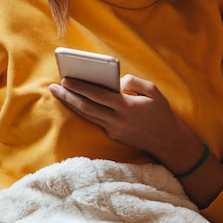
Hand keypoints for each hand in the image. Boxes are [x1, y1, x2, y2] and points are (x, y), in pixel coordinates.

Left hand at [49, 74, 222, 207]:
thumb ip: (134, 82)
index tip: (66, 80)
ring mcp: (114, 130)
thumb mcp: (153, 91)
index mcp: (126, 107)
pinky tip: (77, 102)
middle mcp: (117, 120)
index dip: (80, 87)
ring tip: (59, 93)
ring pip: (88, 115)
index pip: (97, 95)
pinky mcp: (114, 135)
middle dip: (68, 96)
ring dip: (72, 104)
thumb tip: (117, 81)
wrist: (168, 142)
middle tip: (54, 87)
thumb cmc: (162, 113)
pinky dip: (85, 111)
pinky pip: (96, 121)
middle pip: (86, 107)